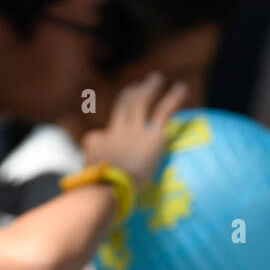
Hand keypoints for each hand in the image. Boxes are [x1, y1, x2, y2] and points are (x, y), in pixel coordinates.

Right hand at [81, 71, 187, 190]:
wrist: (109, 185)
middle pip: (122, 108)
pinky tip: (182, 88)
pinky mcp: (153, 135)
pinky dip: (173, 98)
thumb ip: (90, 182)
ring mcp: (134, 131)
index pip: (97, 136)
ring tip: (156, 78)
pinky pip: (164, 111)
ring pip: (141, 103)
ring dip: (149, 89)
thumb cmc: (97, 190)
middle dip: (129, 95)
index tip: (106, 144)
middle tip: (137, 86)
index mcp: (98, 145)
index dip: (104, 133)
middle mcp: (116, 132)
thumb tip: (87, 189)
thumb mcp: (87, 185)